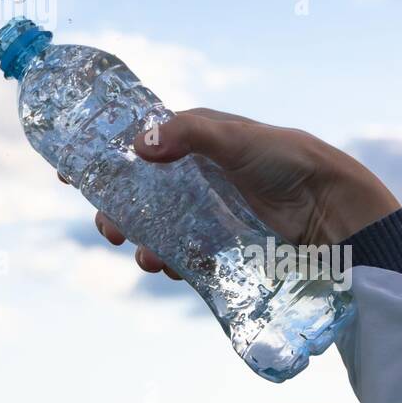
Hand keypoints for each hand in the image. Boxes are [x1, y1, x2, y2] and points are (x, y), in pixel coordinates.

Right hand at [92, 107, 399, 278]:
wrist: (331, 209)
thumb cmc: (285, 159)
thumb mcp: (235, 138)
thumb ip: (189, 135)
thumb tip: (140, 145)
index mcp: (191, 140)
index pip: (135, 146)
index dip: (104, 160)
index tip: (71, 175)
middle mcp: (192, 176)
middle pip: (137, 194)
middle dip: (114, 211)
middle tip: (107, 227)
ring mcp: (203, 212)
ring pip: (154, 227)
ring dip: (139, 241)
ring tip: (143, 256)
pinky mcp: (217, 244)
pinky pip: (179, 254)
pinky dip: (167, 260)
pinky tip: (167, 266)